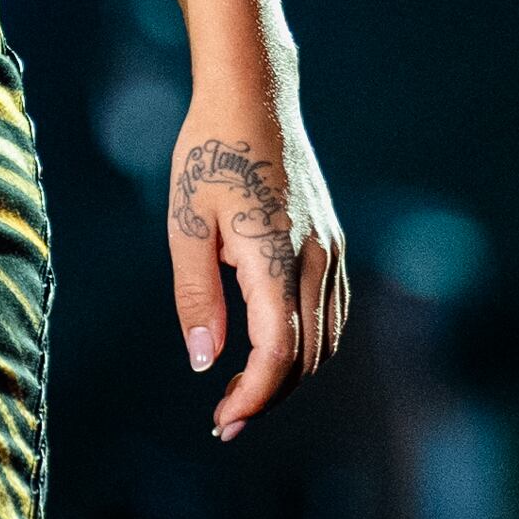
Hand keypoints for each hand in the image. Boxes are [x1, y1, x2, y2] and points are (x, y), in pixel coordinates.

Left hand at [165, 80, 346, 438]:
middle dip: (269, 395)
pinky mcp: (332, 242)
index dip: (254, 396)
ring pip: (326, 339)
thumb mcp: (185, 224)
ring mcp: (330, 250)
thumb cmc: (209, 154)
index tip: (223, 420)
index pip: (278, 352)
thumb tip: (205, 361)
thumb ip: (196, 297)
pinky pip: (331, 311)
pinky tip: (271, 349)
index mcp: (274, 256)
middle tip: (226, 417)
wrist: (254, 98)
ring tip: (243, 388)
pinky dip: (308, 343)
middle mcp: (314, 259)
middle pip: (307, 357)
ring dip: (290, 373)